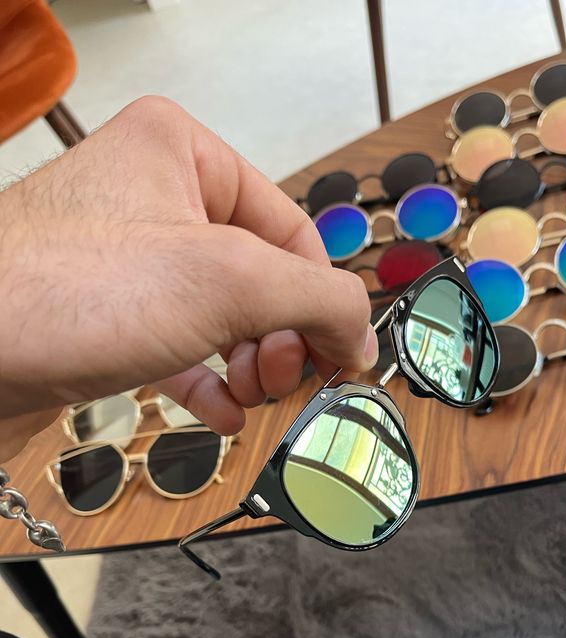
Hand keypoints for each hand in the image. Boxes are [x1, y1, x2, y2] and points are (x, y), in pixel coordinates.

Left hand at [0, 96, 376, 460]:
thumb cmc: (62, 293)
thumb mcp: (226, 282)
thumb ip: (317, 300)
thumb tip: (361, 335)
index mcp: (183, 153)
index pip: (291, 230)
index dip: (320, 301)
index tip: (339, 358)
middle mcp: (154, 197)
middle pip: (261, 277)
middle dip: (278, 340)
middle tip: (281, 379)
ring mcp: (128, 259)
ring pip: (224, 316)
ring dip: (250, 367)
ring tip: (251, 398)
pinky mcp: (108, 314)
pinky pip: (183, 345)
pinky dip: (210, 382)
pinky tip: (221, 414)